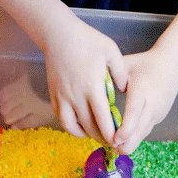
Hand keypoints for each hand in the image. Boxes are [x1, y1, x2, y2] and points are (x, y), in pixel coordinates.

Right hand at [0, 0, 126, 144]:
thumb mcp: (111, 52)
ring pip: (71, 126)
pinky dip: (71, 126)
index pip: (102, 118)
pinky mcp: (53, 95)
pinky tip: (81, 125)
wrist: (58, 35)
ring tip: (94, 135)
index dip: (110, 133)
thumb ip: (120, 73)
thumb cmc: (87, 40)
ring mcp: (62, 96)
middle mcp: (75, 95)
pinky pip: (62, 118)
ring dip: (84, 134)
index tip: (118, 140)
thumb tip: (124, 91)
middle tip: (111, 142)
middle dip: (100, 137)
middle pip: (88, 126)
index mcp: (92, 86)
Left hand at [113, 49, 177, 154]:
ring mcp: (157, 113)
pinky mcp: (159, 118)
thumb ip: (110, 76)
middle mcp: (152, 104)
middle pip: (140, 130)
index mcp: (142, 90)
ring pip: (143, 134)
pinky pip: (145, 130)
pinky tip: (121, 141)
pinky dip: (134, 137)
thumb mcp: (126, 65)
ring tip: (112, 147)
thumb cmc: (144, 64)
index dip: (125, 129)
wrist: (172, 66)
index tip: (114, 139)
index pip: (134, 114)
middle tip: (108, 147)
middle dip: (125, 143)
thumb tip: (92, 89)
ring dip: (129, 143)